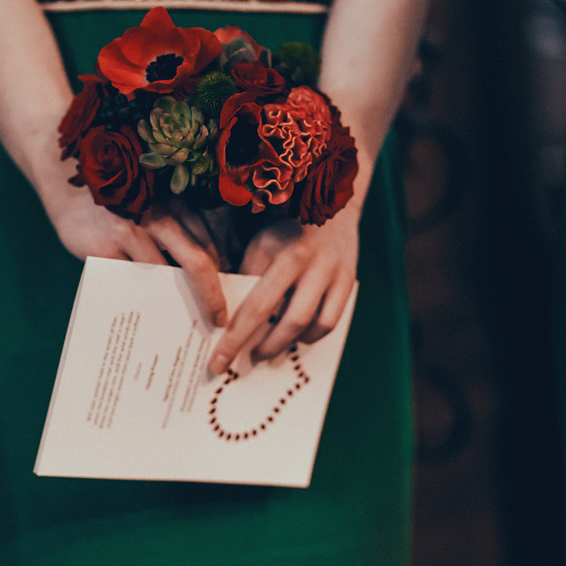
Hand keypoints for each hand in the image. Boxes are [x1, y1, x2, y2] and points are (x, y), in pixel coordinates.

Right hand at [48, 185, 227, 326]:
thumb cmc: (117, 203)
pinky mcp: (104, 246)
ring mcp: (130, 230)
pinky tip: (145, 312)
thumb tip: (206, 272)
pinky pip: (129, 281)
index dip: (222, 275)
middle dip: (212, 296)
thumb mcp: (153, 206)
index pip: (209, 246)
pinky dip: (140, 298)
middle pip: (197, 262)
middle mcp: (158, 215)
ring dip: (175, 303)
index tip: (227, 298)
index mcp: (176, 205)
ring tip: (181, 323)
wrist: (66, 182)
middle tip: (218, 321)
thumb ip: (178, 231)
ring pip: (164, 275)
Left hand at [208, 206, 360, 374]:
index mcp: (279, 251)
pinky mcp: (348, 281)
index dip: (235, 338)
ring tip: (266, 351)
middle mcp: (307, 262)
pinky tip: (296, 337)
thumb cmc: (285, 228)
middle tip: (242, 362)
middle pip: (281, 319)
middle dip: (258, 347)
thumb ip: (246, 276)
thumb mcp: (258, 243)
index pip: (254, 305)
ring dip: (284, 344)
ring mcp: (331, 272)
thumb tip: (225, 318)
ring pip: (308, 324)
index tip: (218, 362)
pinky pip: (329, 321)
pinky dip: (311, 335)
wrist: (332, 203)